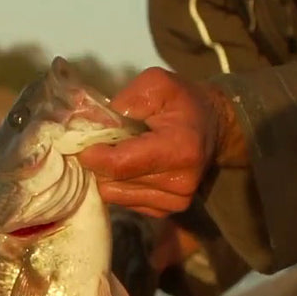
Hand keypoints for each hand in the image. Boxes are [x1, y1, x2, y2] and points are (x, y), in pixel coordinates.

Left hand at [79, 67, 245, 217]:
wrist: (213, 126)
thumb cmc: (183, 103)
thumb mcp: (158, 84)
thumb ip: (128, 98)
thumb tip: (94, 119)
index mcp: (179, 150)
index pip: (120, 164)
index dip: (94, 155)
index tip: (83, 144)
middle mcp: (180, 183)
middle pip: (113, 183)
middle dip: (99, 164)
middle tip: (101, 145)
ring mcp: (174, 202)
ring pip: (114, 196)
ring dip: (107, 176)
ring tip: (118, 154)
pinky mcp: (166, 211)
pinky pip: (124, 203)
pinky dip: (119, 185)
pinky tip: (129, 168)